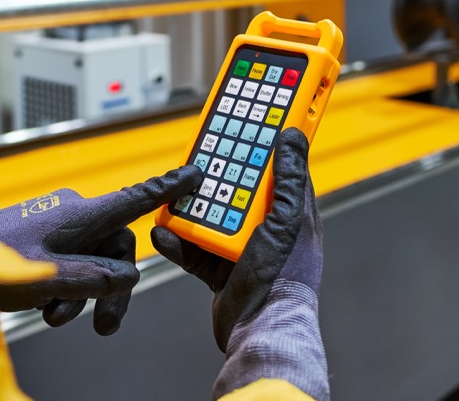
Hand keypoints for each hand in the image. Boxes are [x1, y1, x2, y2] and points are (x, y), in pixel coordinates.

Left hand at [0, 165, 201, 334]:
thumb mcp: (51, 279)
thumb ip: (95, 278)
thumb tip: (127, 276)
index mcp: (79, 213)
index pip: (135, 198)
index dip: (168, 188)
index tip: (196, 173)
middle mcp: (72, 214)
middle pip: (116, 248)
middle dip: (111, 288)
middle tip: (105, 326)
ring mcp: (56, 225)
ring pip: (93, 260)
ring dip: (83, 293)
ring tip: (58, 317)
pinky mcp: (42, 238)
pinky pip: (72, 261)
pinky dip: (67, 287)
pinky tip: (48, 307)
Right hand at [151, 128, 321, 351]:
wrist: (259, 332)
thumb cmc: (283, 279)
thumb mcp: (287, 220)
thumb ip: (289, 179)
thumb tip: (293, 135)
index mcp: (292, 216)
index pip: (280, 170)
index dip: (265, 147)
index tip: (247, 125)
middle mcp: (268, 231)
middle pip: (238, 191)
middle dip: (217, 178)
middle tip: (198, 160)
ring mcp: (243, 251)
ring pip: (211, 219)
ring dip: (190, 211)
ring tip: (173, 198)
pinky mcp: (220, 271)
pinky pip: (194, 250)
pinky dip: (178, 243)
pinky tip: (164, 234)